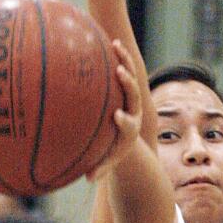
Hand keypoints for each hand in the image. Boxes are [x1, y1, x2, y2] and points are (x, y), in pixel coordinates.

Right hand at [86, 40, 140, 180]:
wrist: (129, 140)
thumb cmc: (114, 151)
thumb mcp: (108, 162)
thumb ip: (99, 170)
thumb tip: (88, 180)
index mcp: (129, 129)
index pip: (128, 124)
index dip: (124, 119)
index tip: (117, 115)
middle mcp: (134, 111)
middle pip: (133, 95)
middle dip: (128, 84)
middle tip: (120, 73)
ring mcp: (132, 99)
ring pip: (132, 77)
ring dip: (125, 62)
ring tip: (117, 46)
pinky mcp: (128, 89)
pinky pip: (124, 70)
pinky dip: (119, 57)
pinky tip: (111, 42)